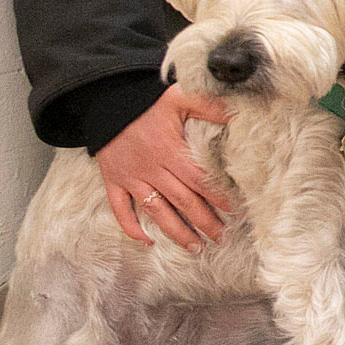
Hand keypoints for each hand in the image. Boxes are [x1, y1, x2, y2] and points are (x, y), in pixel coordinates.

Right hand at [96, 85, 232, 251]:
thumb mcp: (180, 97)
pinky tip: (147, 242)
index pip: (198, 180)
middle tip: (222, 239)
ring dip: (175, 232)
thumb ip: (210, 106)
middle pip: (182, 201)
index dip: (216, 197)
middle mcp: (151, 169)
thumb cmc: (146, 101)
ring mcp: (130, 178)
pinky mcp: (113, 182)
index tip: (233, 212)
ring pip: (156, 211)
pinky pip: (120, 210)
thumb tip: (239, 112)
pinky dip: (131, 227)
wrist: (105, 101)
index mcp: (170, 151)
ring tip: (195, 248)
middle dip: (204, 222)